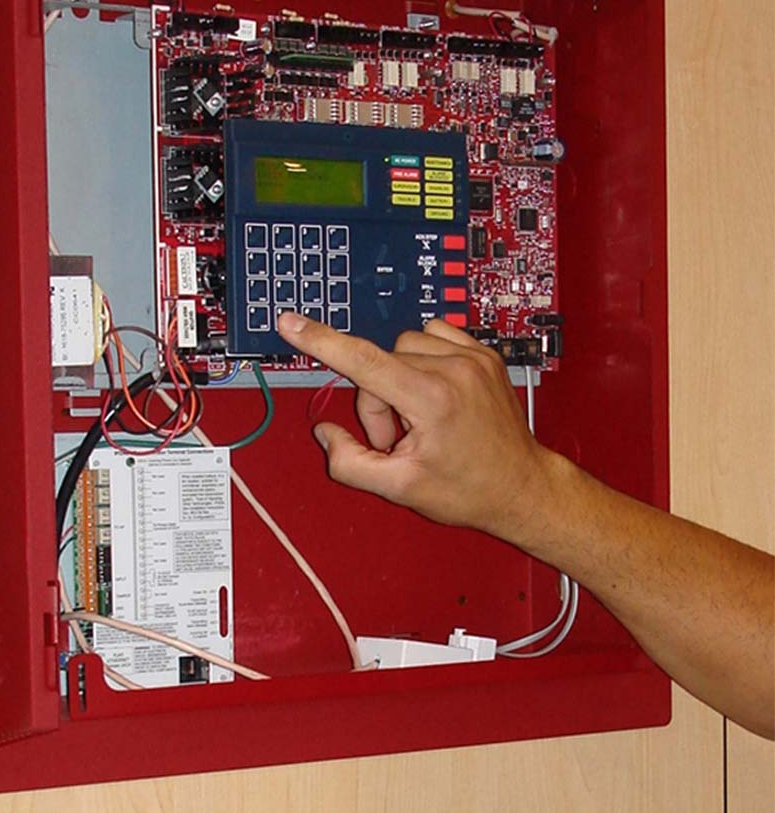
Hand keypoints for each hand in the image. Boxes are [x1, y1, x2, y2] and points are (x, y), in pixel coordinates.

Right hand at [277, 313, 558, 539]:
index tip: (291, 323)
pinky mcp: (484, 352)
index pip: (362, 360)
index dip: (321, 341)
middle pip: (380, 361)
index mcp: (433, 399)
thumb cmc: (469, 489)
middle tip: (397, 439)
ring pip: (403, 345)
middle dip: (377, 400)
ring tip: (419, 418)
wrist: (522, 485)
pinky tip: (435, 394)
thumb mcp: (400, 489)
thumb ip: (349, 463)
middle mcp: (455, 368)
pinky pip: (434, 336)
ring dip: (399, 378)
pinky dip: (423, 361)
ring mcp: (474, 356)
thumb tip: (326, 432)